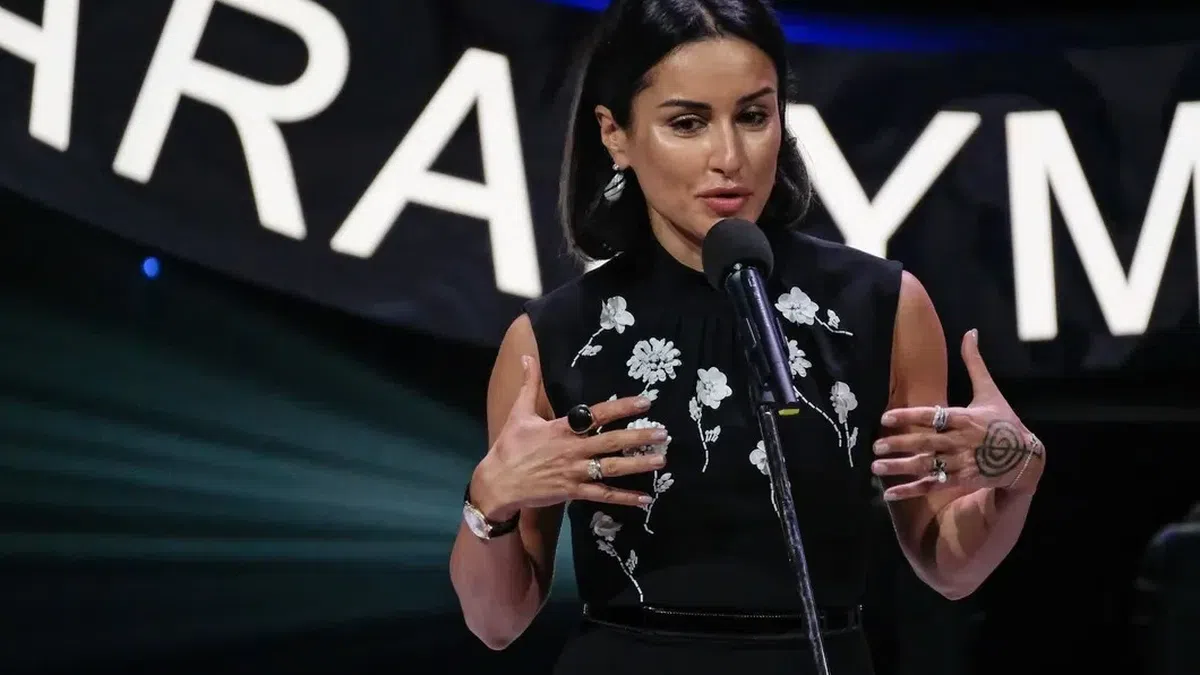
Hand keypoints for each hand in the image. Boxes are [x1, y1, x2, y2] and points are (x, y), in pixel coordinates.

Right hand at [473, 355, 668, 518]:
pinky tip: (645, 499)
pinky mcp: (573, 492)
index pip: (597, 414)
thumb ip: (529, 385)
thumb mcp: (519, 413)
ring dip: (638, 465)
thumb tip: (527, 357)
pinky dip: (624, 497)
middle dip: (639, 437)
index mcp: (562, 428)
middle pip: (611, 442)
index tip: (645, 402)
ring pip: (612, 468)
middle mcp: (572, 450)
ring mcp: (574, 472)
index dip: (622, 407)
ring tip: (661, 461)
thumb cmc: (510, 447)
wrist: (498, 483)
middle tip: (664, 433)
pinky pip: (603, 495)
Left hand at [871, 330, 1044, 500]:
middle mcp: (962, 441)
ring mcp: (962, 463)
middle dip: (899, 444)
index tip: (884, 418)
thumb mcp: (990, 391)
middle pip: (926, 443)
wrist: (1026, 457)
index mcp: (966, 418)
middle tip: (875, 446)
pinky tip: (889, 493)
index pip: (933, 416)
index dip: (908, 416)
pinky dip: (910, 490)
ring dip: (900, 468)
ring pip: (926, 466)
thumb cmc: (1004, 421)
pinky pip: (932, 485)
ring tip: (875, 468)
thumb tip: (969, 332)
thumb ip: (974, 363)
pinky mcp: (963, 480)